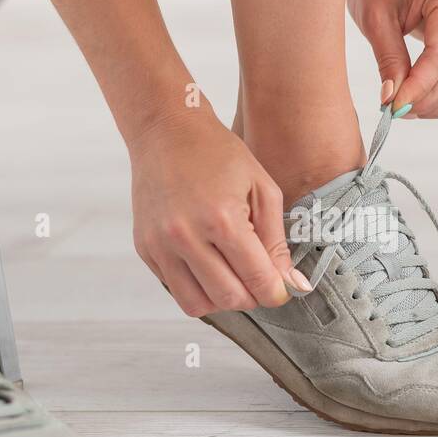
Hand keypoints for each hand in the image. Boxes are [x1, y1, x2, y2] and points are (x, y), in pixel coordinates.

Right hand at [129, 111, 306, 316]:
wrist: (166, 131)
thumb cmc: (217, 154)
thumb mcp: (262, 188)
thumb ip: (277, 241)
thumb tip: (292, 283)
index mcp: (222, 219)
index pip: (257, 279)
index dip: (277, 291)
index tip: (282, 289)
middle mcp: (186, 236)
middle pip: (229, 298)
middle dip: (251, 297)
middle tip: (258, 280)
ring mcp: (160, 245)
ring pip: (197, 305)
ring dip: (221, 299)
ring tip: (232, 275)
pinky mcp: (145, 248)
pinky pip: (175, 289)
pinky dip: (196, 286)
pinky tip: (208, 262)